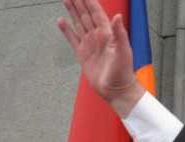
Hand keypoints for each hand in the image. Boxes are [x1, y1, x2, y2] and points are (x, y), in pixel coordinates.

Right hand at [57, 0, 144, 116]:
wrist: (116, 90)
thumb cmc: (123, 73)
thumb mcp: (124, 51)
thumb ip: (120, 33)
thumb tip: (117, 16)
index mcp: (108, 34)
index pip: (96, 12)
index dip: (89, 1)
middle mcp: (98, 37)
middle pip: (86, 14)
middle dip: (79, 2)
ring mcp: (90, 45)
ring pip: (79, 23)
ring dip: (73, 11)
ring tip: (66, 0)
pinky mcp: (83, 54)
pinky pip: (72, 38)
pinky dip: (66, 30)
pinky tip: (61, 20)